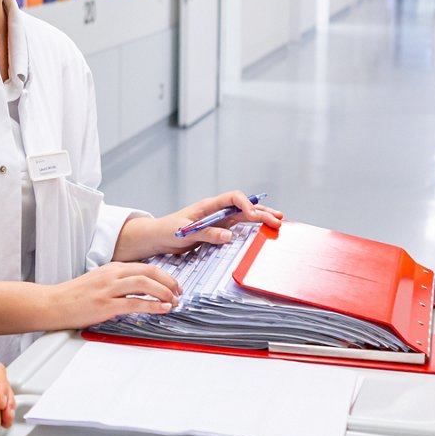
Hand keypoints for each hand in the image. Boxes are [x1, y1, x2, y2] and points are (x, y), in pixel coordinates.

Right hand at [44, 262, 182, 328]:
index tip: (174, 285)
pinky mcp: (105, 305)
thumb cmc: (74, 296)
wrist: (53, 303)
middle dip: (168, 281)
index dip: (164, 275)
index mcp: (112, 268)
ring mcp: (108, 289)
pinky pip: (134, 302)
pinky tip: (162, 309)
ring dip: (163, 292)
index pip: (145, 267)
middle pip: (148, 272)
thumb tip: (139, 291)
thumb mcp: (99, 282)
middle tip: (179, 292)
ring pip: (144, 284)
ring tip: (174, 301)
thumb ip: (118, 283)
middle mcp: (112, 275)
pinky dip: (152, 305)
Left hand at [113, 190, 282, 259]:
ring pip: (244, 216)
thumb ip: (206, 233)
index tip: (251, 216)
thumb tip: (229, 235)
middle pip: (243, 207)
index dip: (245, 205)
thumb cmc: (166, 231)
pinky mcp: (217, 231)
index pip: (233, 198)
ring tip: (278, 221)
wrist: (156, 238)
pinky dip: (252, 228)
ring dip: (261, 218)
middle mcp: (216, 211)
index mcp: (208, 206)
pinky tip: (262, 230)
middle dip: (261, 212)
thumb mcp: (185, 233)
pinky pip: (238, 226)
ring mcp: (218, 221)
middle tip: (278, 219)